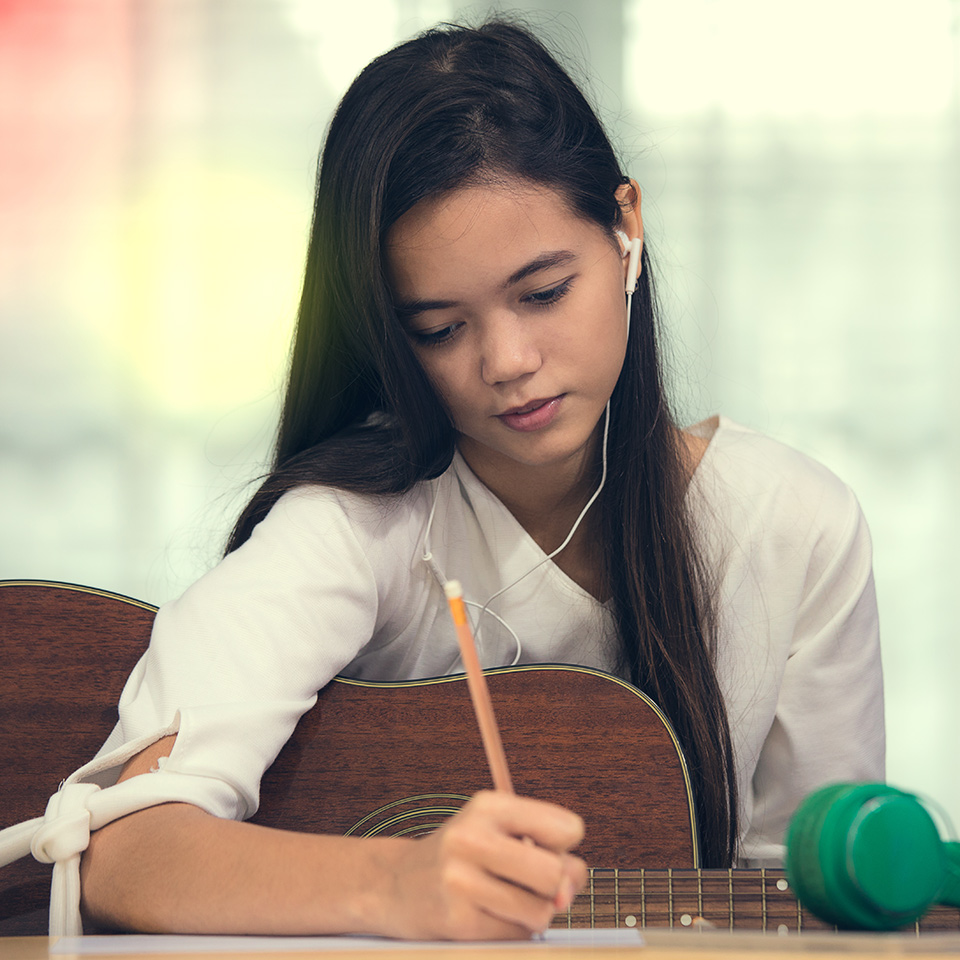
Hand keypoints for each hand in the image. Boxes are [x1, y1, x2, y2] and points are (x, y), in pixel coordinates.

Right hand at [375, 790, 586, 939]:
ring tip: (505, 899)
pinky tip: (486, 914)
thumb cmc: (466, 858)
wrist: (397, 884)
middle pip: (555, 872)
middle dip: (552, 885)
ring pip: (540, 910)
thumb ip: (552, 857)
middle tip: (524, 880)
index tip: (537, 847)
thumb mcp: (504, 834)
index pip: (568, 829)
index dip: (563, 846)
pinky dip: (512, 929)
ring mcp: (460, 879)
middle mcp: (472, 836)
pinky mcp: (456, 920)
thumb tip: (564, 896)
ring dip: (533, 913)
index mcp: (490, 805)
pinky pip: (516, 934)